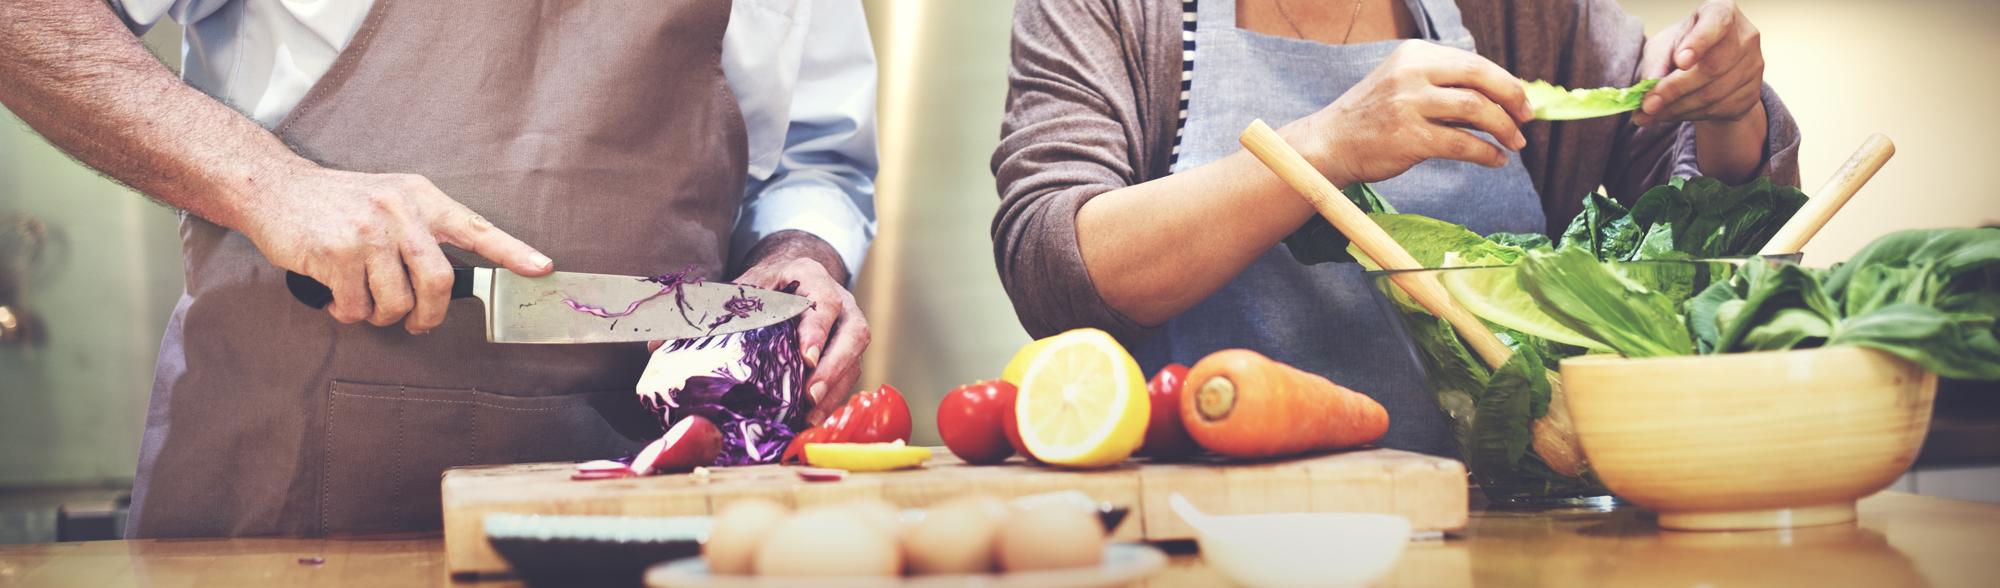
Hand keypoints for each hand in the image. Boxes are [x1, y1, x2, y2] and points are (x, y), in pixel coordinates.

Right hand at [244, 165, 552, 332]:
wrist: (274, 188)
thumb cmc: (337, 202)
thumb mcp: (389, 196)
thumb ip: (422, 228)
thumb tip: (450, 279)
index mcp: (420, 197)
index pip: (475, 227)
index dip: (511, 251)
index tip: (542, 268)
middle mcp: (399, 211)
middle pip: (439, 282)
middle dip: (429, 316)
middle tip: (416, 324)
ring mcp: (367, 231)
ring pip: (398, 302)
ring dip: (381, 315)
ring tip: (364, 300)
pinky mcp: (336, 253)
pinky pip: (358, 307)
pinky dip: (349, 313)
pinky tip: (337, 297)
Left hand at [730, 231, 868, 423]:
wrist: (789, 280)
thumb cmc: (765, 286)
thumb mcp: (748, 286)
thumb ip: (732, 306)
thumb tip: (690, 336)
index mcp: (813, 278)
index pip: (824, 303)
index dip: (817, 331)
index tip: (806, 358)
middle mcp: (842, 303)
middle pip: (853, 335)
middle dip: (833, 367)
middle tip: (810, 396)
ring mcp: (849, 330)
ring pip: (854, 361)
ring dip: (833, 391)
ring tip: (810, 416)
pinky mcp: (848, 355)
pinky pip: (847, 379)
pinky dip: (831, 400)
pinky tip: (811, 419)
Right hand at [1285, 40, 1532, 187]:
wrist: (1330, 144)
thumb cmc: (1372, 118)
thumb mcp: (1404, 86)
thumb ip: (1444, 86)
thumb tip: (1500, 98)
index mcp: (1414, 54)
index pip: (1473, 62)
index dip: (1505, 81)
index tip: (1522, 100)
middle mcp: (1411, 73)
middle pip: (1480, 77)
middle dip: (1512, 97)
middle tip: (1527, 118)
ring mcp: (1409, 104)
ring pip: (1476, 109)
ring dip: (1504, 128)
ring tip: (1515, 143)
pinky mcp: (1409, 138)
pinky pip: (1462, 143)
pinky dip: (1486, 153)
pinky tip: (1496, 160)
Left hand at [1634, 0, 1763, 125]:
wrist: (1708, 68)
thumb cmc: (1682, 49)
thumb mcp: (1663, 46)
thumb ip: (1656, 62)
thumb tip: (1649, 86)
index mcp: (1722, 12)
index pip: (1716, 23)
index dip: (1699, 42)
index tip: (1680, 62)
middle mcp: (1745, 36)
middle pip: (1713, 67)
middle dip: (1676, 89)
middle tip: (1648, 104)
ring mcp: (1754, 65)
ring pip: (1714, 94)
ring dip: (1678, 108)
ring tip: (1652, 113)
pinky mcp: (1752, 93)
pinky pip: (1719, 110)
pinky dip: (1690, 115)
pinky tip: (1673, 113)